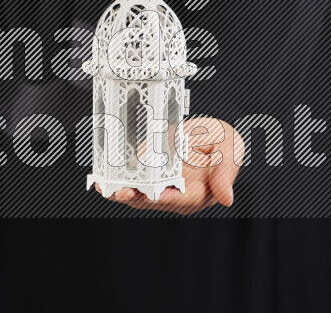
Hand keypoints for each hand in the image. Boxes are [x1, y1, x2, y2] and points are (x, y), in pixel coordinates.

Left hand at [97, 117, 243, 214]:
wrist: (207, 130)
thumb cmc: (221, 141)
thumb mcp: (230, 147)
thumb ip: (226, 171)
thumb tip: (227, 199)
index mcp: (198, 192)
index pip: (181, 198)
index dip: (166, 197)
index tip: (152, 195)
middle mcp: (175, 193)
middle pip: (153, 200)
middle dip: (134, 196)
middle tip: (119, 191)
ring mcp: (159, 185)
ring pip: (137, 193)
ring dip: (119, 191)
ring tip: (103, 186)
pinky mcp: (147, 174)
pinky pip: (129, 180)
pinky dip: (114, 180)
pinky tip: (100, 178)